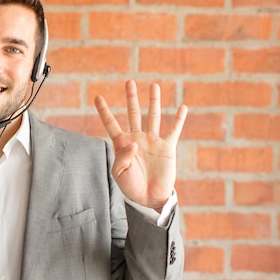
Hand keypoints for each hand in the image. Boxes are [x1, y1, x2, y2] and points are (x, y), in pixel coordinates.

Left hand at [94, 80, 187, 209]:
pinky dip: (179, 119)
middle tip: (129, 82)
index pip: (111, 123)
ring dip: (153, 101)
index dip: (104, 111)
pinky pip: (174, 130)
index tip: (97, 97)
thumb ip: (123, 156)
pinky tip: (182, 107)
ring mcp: (152, 141)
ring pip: (153, 116)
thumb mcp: (119, 172)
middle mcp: (137, 138)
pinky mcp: (167, 147)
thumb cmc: (130, 186)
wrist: (148, 197)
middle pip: (133, 113)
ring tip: (154, 86)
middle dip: (131, 98)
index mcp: (122, 144)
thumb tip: (134, 143)